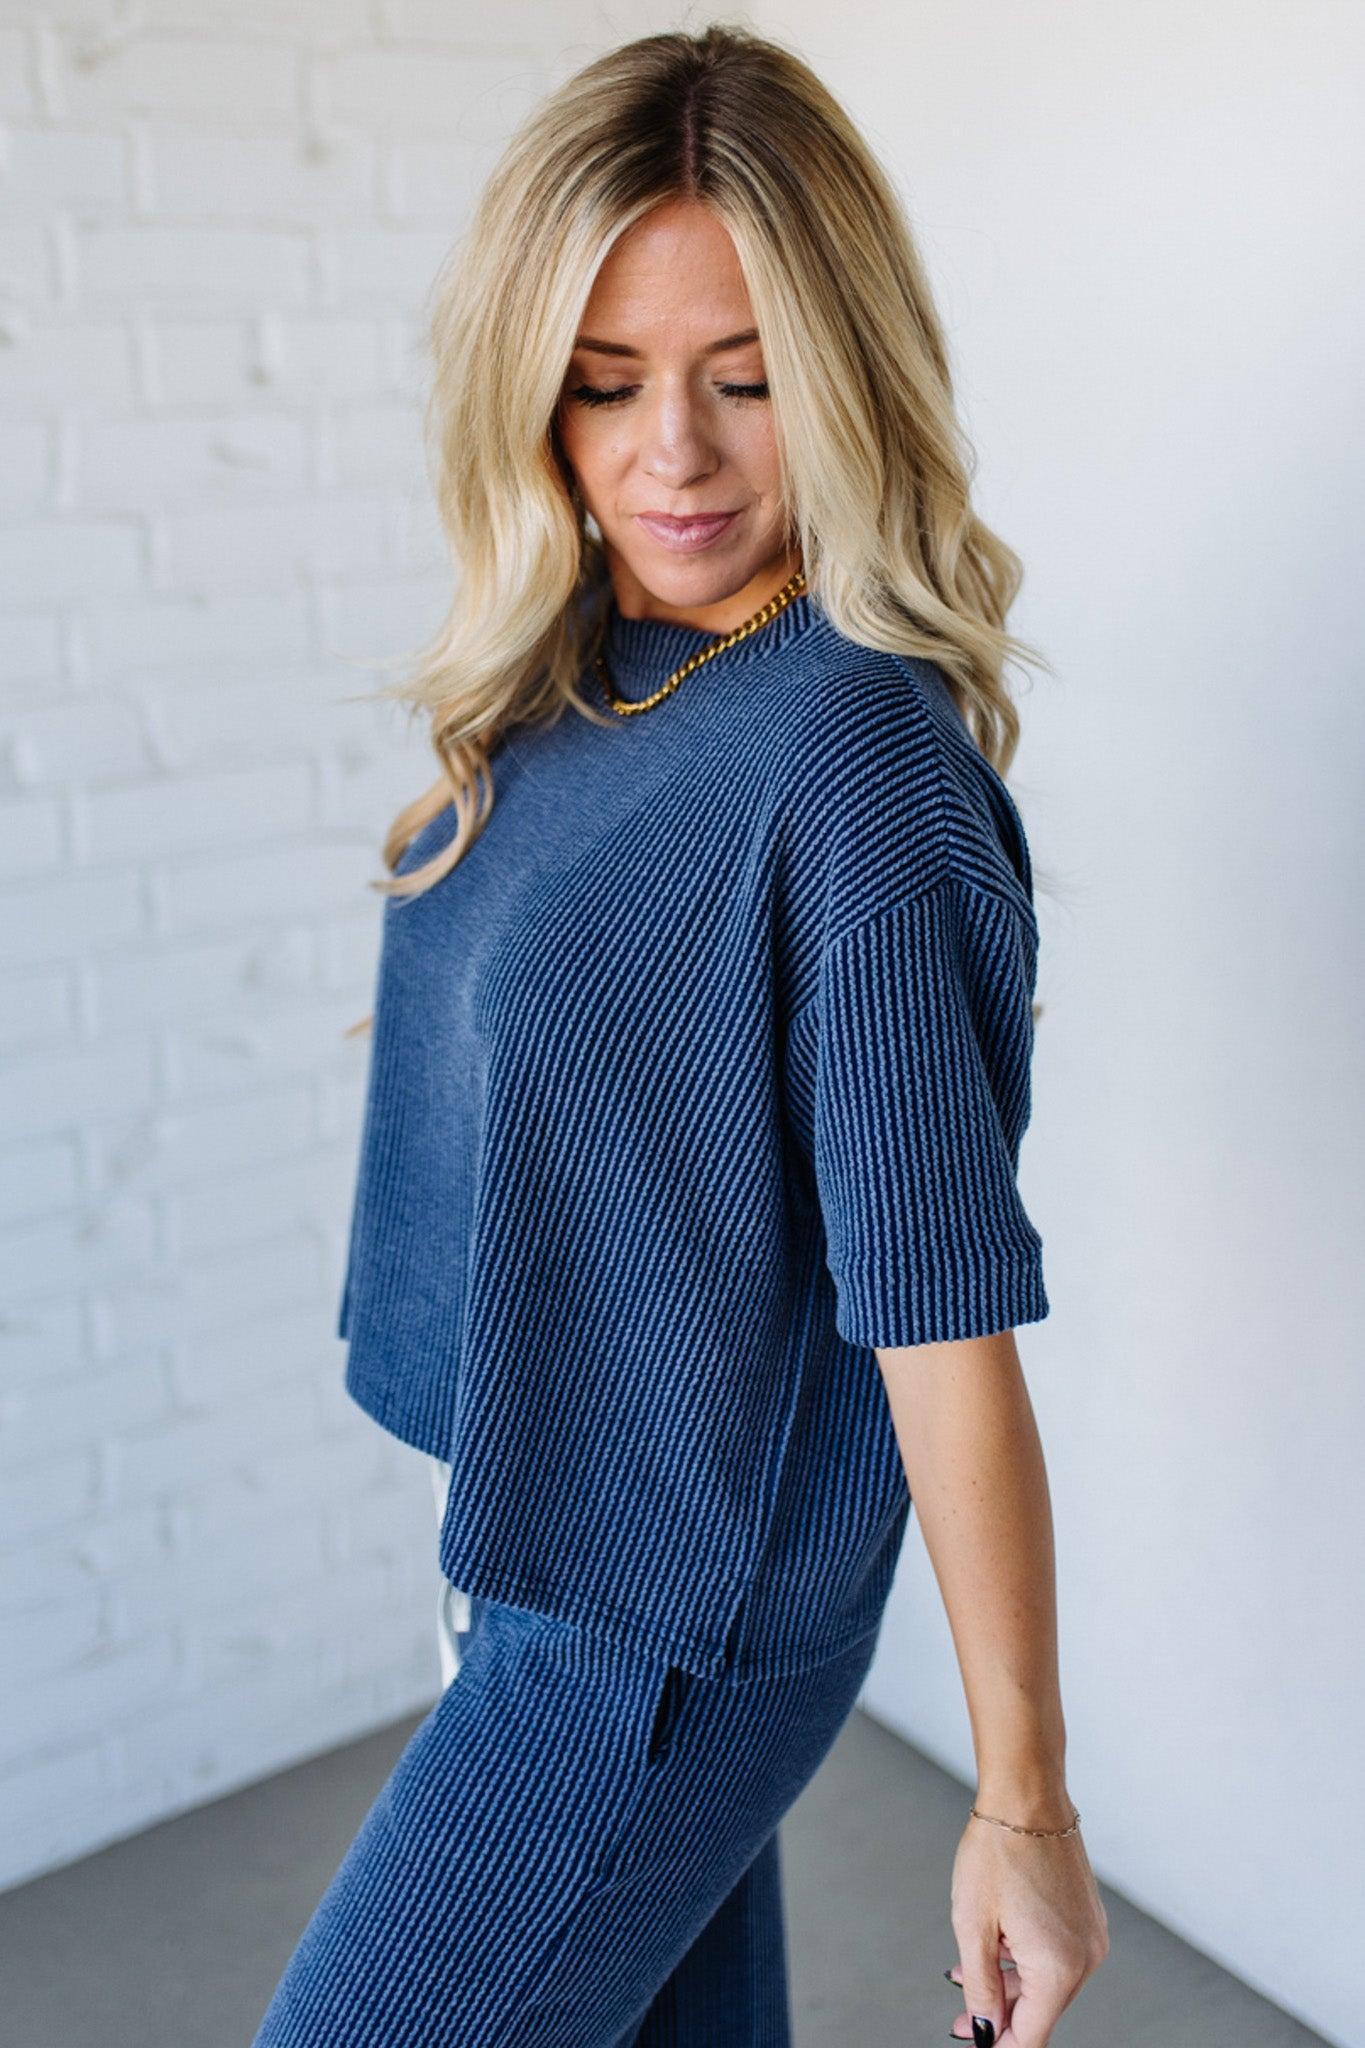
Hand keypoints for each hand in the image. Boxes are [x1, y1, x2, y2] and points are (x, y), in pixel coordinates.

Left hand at [944, 1806, 1108, 2045]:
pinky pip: (1056, 1955)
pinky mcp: (1088, 1917)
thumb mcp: (973, 1925)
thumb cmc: (997, 1850)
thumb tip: (986, 2031)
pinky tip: (996, 1946)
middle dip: (1000, 2015)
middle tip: (961, 2017)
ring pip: (1047, 1983)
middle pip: (1041, 2011)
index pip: (1031, 2035)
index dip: (999, 2044)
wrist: (1026, 1794)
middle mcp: (1086, 1957)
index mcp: (1060, 1967)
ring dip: (1009, 1985)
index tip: (972, 2039)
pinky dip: (1026, 1959)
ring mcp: (1091, 1935)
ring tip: (967, 1974)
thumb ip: (982, 1987)